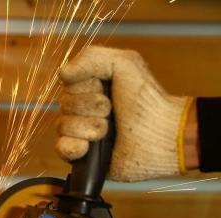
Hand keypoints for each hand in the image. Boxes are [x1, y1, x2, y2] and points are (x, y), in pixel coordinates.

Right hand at [57, 46, 193, 180]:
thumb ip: (91, 58)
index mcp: (92, 89)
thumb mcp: (124, 63)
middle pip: (64, 105)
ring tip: (107, 132)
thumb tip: (62, 73)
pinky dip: (73, 147)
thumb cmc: (147, 100)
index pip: (68, 85)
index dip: (85, 88)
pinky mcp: (82, 156)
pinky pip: (61, 149)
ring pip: (62, 126)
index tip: (106, 89)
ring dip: (87, 127)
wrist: (159, 135)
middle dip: (89, 108)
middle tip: (112, 112)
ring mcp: (82, 134)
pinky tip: (88, 148)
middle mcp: (84, 111)